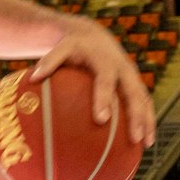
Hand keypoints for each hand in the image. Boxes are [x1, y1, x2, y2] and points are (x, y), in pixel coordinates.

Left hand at [29, 19, 156, 146]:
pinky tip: (144, 140)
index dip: (104, 99)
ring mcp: (132, 76)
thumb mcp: (61, 48)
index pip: (106, 81)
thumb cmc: (72, 46)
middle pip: (133, 93)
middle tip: (134, 138)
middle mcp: (123, 68)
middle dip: (136, 115)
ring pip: (144, 99)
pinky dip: (146, 119)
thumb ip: (48, 61)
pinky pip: (144, 102)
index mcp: (105, 60)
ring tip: (146, 144)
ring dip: (147, 120)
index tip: (101, 119)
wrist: (93, 35)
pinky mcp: (135, 83)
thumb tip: (33, 78)